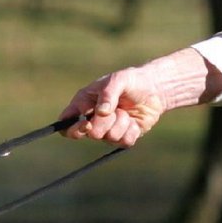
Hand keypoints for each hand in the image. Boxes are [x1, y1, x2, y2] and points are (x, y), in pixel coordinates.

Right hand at [60, 49, 212, 146]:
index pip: (67, 123)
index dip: (72, 128)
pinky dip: (132, 131)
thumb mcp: (118, 80)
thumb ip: (108, 94)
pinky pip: (124, 142)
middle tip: (115, 110)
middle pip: (90, 134)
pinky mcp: (123, 137)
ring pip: (109, 138)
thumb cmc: (131, 81)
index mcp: (84, 104)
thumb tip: (101, 112)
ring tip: (126, 111)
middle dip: (104, 123)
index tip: (86, 123)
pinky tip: (134, 121)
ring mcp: (108, 130)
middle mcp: (93, 120)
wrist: (154, 89)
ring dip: (121, 123)